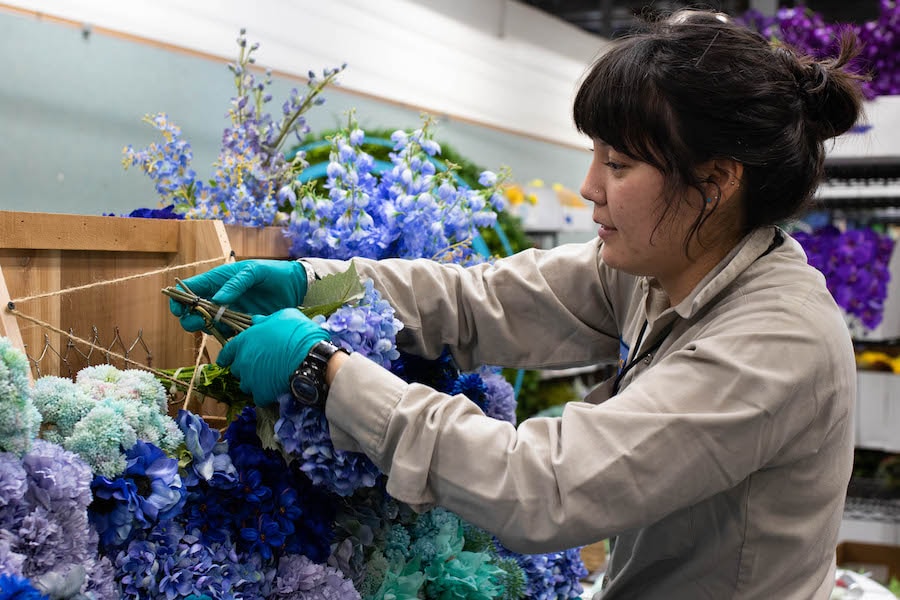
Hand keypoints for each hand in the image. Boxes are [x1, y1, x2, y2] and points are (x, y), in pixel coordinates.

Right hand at [170, 259, 307, 332]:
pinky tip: (229, 335)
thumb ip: (236, 283)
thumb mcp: (254, 271)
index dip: (179, 299)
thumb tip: (218, 300)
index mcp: (217, 280)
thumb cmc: (273, 273)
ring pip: (207, 325)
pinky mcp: (241, 325)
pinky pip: (226, 334)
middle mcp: (219, 297)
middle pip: (193, 311)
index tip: (178, 309)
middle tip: (199, 321)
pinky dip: (224, 336)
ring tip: (214, 327)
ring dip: (206, 328)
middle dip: (190, 318)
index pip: (190, 289)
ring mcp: (229, 312)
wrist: (295, 287)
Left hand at [216, 308, 329, 405]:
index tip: (226, 360)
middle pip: (237, 369)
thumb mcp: (284, 317)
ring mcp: (251, 379)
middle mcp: (243, 361)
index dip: (227, 356)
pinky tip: (275, 390)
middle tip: (259, 366)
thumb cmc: (298, 333)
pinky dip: (265, 395)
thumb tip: (256, 320)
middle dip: (245, 368)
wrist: (311, 358)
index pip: (227, 351)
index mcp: (245, 341)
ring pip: (246, 385)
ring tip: (268, 379)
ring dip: (254, 382)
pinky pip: (259, 397)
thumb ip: (266, 320)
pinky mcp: (261, 394)